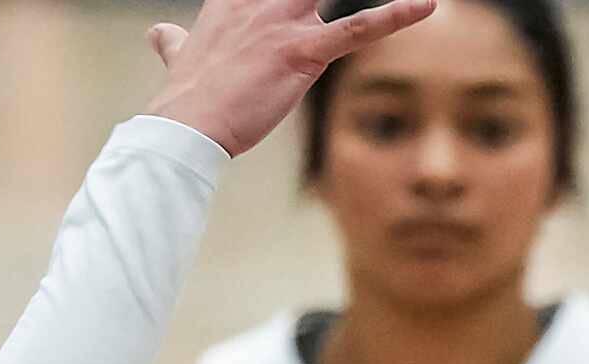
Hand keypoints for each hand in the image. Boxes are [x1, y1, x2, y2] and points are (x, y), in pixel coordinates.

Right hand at [146, 0, 436, 158]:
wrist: (184, 126)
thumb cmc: (186, 97)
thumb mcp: (180, 56)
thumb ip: (176, 42)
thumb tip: (162, 35)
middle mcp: (260, 2)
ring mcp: (282, 24)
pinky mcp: (301, 53)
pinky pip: (357, 29)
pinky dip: (394, 16)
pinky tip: (426, 4)